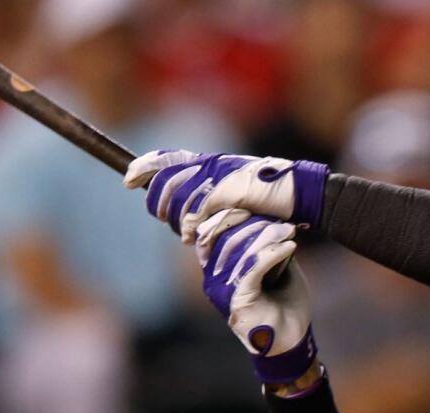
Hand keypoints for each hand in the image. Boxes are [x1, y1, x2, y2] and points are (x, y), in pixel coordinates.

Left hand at [124, 149, 328, 243]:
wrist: (301, 193)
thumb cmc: (274, 194)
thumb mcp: (239, 187)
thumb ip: (212, 191)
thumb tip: (186, 208)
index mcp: (211, 161)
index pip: (167, 158)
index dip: (144, 167)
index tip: (128, 179)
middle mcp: (211, 165)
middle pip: (165, 181)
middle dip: (159, 200)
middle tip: (162, 215)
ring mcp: (218, 179)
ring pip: (178, 200)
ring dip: (178, 219)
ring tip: (187, 234)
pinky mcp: (228, 194)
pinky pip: (199, 214)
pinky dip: (196, 227)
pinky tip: (198, 238)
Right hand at [195, 209, 317, 384]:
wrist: (290, 341)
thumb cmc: (284, 303)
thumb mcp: (277, 267)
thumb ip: (267, 245)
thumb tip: (273, 216)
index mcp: (217, 267)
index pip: (212, 231)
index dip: (231, 213)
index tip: (259, 202)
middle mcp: (213, 277)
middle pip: (222, 236)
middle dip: (251, 221)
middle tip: (279, 214)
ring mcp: (221, 290)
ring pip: (239, 250)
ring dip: (267, 237)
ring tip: (289, 230)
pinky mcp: (237, 301)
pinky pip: (252, 269)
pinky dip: (272, 254)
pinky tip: (289, 247)